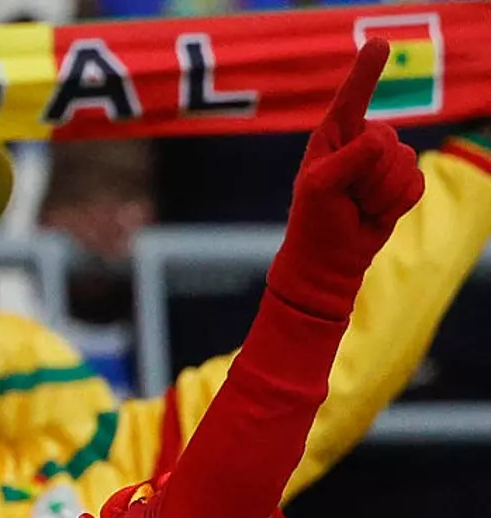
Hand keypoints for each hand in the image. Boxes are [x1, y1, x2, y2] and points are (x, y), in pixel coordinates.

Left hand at [268, 38, 424, 319]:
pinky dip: (397, 203)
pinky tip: (375, 212)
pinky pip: (416, 183)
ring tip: (357, 206)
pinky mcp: (401, 181)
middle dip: (369, 175)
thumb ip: (348, 161)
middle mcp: (359, 142)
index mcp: (332, 137)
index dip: (366, 72)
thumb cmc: (315, 220)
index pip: (351, 98)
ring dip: (381, 193)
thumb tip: (380, 141)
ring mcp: (383, 161)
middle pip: (387, 140)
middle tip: (346, 196)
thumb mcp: (320, 187)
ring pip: (405, 163)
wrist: (330, 258)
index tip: (379, 45)